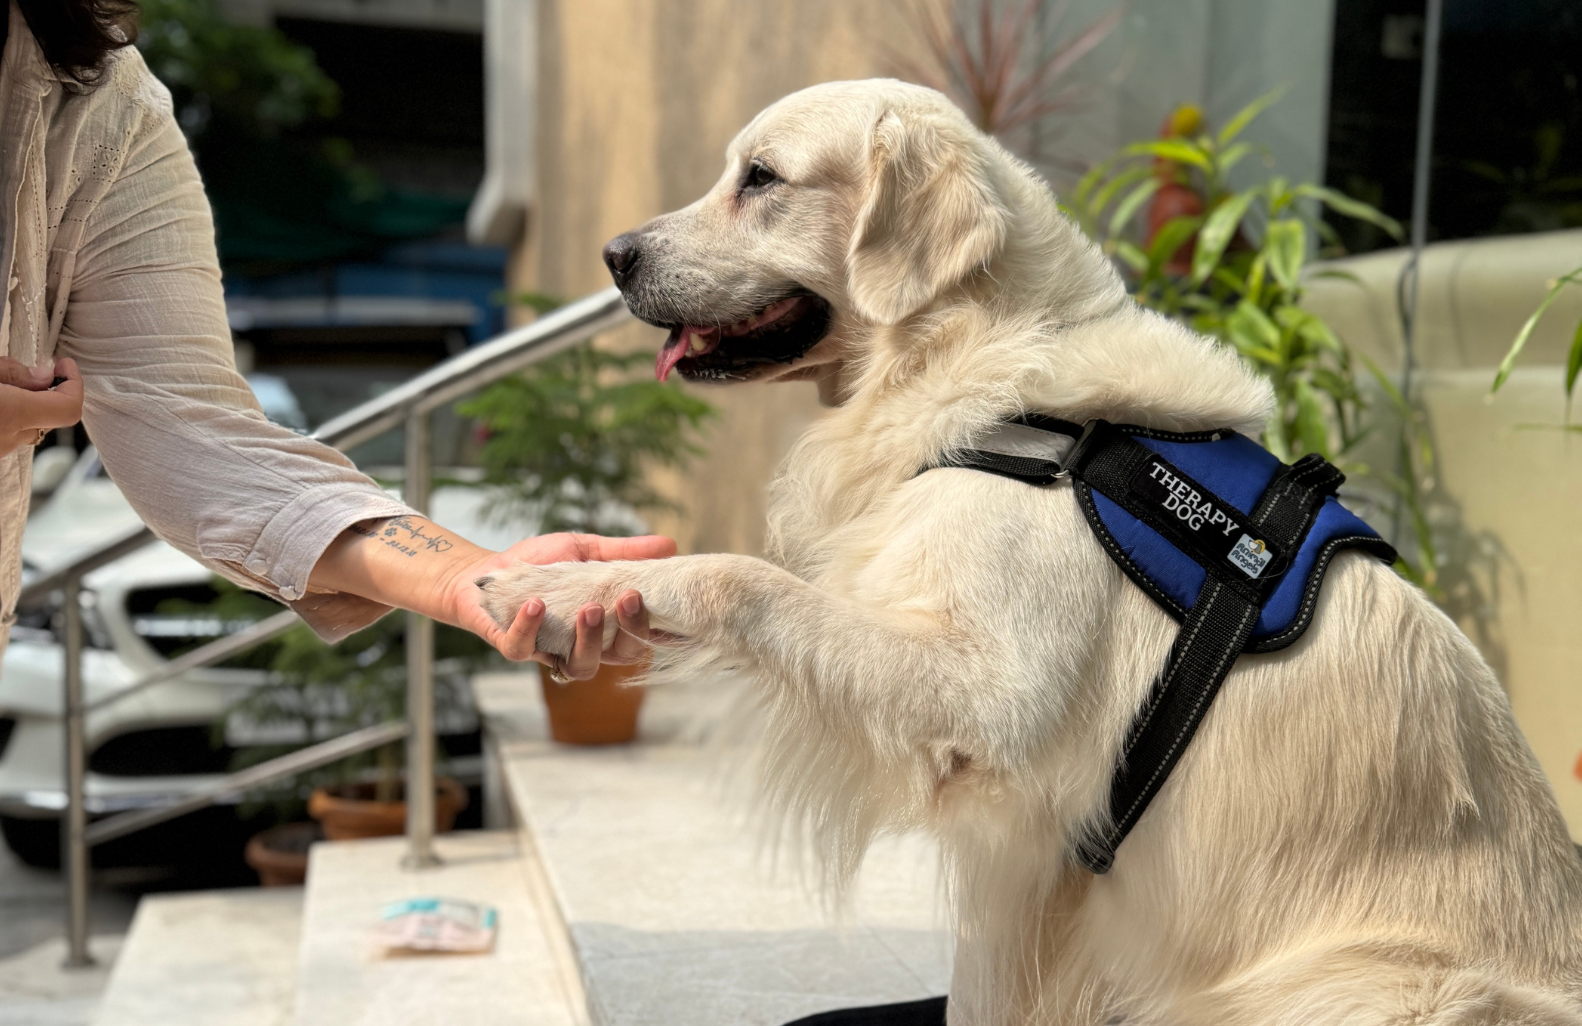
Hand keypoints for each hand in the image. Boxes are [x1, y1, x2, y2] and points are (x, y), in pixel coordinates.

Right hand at [0, 357, 81, 457]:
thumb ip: (11, 374)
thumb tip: (45, 378)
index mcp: (10, 414)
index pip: (68, 407)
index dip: (74, 383)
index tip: (64, 364)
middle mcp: (8, 440)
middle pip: (49, 418)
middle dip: (44, 392)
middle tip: (21, 371)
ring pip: (27, 427)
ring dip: (23, 405)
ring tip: (0, 383)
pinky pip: (8, 434)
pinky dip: (7, 416)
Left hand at [443, 532, 676, 676]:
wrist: (484, 573)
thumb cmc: (539, 565)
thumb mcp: (585, 551)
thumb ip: (624, 552)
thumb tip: (672, 543)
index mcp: (605, 626)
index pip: (640, 636)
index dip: (657, 630)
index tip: (668, 606)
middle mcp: (583, 645)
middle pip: (620, 656)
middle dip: (630, 631)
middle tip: (628, 598)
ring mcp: (550, 651)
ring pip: (580, 666)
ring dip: (589, 639)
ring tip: (589, 608)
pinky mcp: (514, 647)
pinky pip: (523, 650)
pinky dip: (529, 628)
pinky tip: (535, 604)